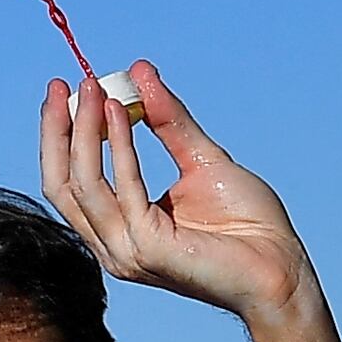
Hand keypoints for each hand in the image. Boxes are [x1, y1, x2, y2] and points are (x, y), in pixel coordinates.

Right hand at [36, 58, 312, 326]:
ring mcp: (127, 251)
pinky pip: (123, 188)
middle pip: (62, 183)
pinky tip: (121, 113)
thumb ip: (169, 121)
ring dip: (85, 131)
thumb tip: (140, 73)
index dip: (62, 133)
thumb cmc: (248, 224)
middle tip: (62, 83)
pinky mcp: (147, 250)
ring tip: (95, 89)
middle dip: (58, 130)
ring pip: (83, 184)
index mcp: (120, 229)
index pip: (70, 180)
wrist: (283, 268)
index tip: (69, 86)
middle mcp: (114, 244)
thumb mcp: (201, 160)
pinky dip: (118, 147)